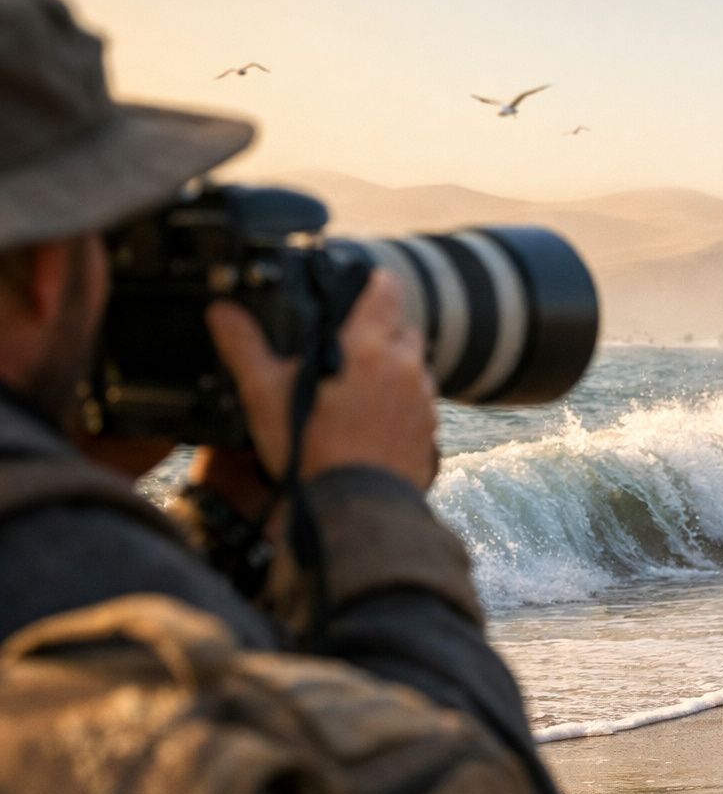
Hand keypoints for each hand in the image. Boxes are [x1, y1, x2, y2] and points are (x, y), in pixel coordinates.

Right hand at [206, 270, 438, 490]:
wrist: (353, 509)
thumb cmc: (310, 451)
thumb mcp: (265, 394)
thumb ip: (245, 346)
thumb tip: (222, 310)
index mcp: (370, 346)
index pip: (386, 289)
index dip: (373, 284)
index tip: (361, 287)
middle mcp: (406, 367)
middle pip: (402, 329)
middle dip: (380, 332)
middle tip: (347, 349)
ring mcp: (423, 401)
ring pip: (414, 368)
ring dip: (393, 371)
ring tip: (355, 391)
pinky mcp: (429, 432)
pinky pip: (419, 406)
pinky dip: (401, 407)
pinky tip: (372, 423)